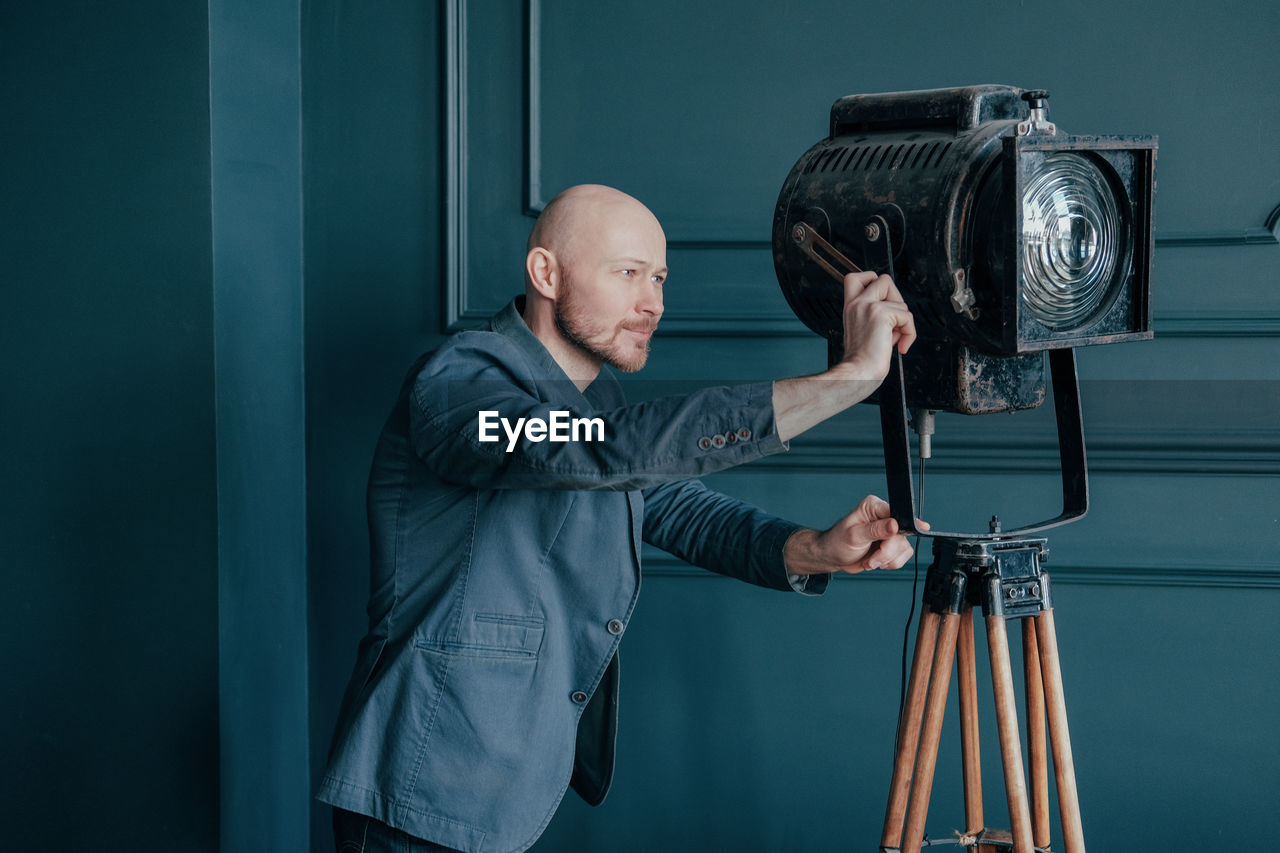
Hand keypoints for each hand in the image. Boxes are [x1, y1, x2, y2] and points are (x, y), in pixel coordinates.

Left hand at [784, 495, 927, 575]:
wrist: (834, 557)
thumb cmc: (838, 542)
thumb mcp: (854, 536)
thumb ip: (875, 530)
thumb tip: (894, 525)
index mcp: (874, 507)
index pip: (896, 513)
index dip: (903, 525)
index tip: (902, 534)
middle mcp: (884, 517)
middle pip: (902, 535)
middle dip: (886, 552)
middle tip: (872, 558)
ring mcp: (890, 532)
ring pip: (904, 547)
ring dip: (887, 559)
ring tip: (870, 559)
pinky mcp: (893, 545)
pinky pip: (903, 556)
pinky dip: (890, 563)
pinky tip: (876, 561)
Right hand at [838, 271, 916, 381]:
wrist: (859, 373)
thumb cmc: (862, 360)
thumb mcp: (864, 330)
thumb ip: (875, 314)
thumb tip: (896, 308)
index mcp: (851, 307)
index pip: (855, 277)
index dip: (872, 281)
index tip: (880, 300)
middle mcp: (857, 303)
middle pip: (883, 279)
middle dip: (896, 299)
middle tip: (893, 320)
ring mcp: (868, 306)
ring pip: (900, 300)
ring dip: (903, 322)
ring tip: (894, 338)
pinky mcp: (881, 314)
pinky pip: (907, 316)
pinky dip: (909, 333)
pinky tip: (900, 345)